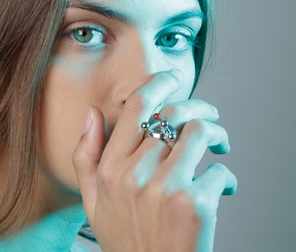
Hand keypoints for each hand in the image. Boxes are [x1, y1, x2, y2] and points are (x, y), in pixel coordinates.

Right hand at [73, 71, 236, 251]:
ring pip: (199, 132)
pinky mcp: (195, 204)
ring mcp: (166, 188)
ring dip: (216, 132)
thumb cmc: (125, 239)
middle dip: (198, 107)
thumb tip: (91, 113)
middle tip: (208, 113)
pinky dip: (226, 176)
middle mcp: (135, 174)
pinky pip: (219, 170)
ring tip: (219, 143)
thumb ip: (86, 155)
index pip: (136, 107)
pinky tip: (223, 187)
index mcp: (110, 169)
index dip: (158, 83)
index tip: (173, 78)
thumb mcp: (93, 200)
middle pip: (173, 114)